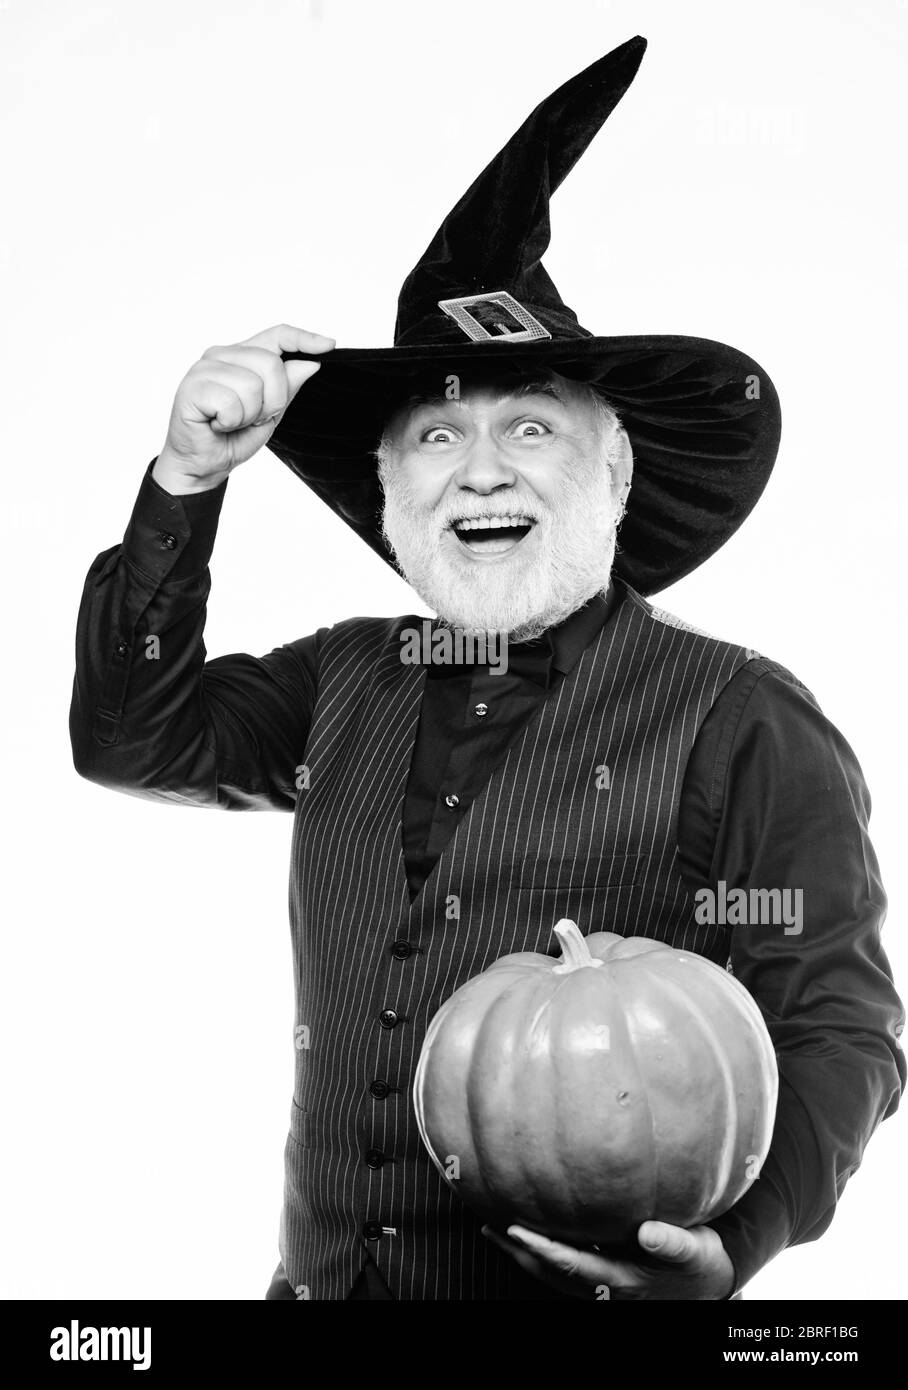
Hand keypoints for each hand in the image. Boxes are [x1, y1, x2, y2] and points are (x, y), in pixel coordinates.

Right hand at [154, 323, 334, 493]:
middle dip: (272, 401)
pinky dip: (230, 422)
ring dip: (248, 415)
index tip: (329, 345)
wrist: (203, 464)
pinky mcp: (192, 387)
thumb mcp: (271, 413)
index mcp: (242, 355)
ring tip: (232, 422)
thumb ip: (287, 387)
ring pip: (252, 385)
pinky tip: (217, 424)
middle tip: (252, 418)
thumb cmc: (232, 437)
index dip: (303, 338)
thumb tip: (309, 363)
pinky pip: (230, 402)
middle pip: (271, 364)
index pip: (277, 335)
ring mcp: (204, 368)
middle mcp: (222, 354)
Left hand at [482, 1219, 735, 1299]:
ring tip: (494, 1227)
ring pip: (551, 1272)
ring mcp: (600, 1285)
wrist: (706, 1284)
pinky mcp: (601, 1276)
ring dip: (522, 1253)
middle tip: (488, 1226)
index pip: (571, 1263)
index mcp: (620, 1279)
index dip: (541, 1247)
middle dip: (518, 1251)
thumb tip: (646, 1233)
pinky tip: (528, 1232)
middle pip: (550, 1271)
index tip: (514, 1229)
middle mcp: (604, 1286)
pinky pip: (561, 1266)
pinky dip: (539, 1252)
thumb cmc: (698, 1263)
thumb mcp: (694, 1252)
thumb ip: (672, 1243)